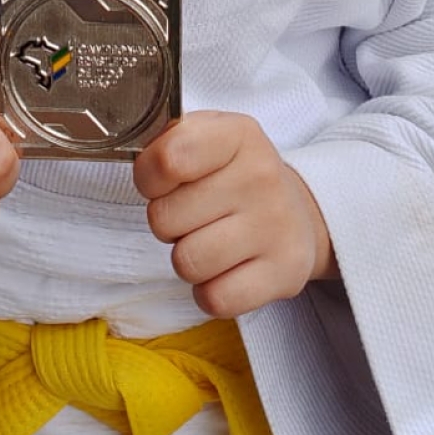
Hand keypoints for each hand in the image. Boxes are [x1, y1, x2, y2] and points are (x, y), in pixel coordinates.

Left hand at [134, 111, 334, 318]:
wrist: (297, 212)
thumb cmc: (234, 174)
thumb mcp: (206, 137)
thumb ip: (167, 142)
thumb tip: (136, 161)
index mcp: (238, 134)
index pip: (167, 160)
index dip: (149, 179)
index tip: (163, 182)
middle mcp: (262, 176)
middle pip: (165, 218)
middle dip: (168, 223)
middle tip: (194, 215)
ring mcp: (276, 227)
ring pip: (186, 263)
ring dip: (187, 258)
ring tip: (210, 240)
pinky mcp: (284, 274)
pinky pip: (214, 299)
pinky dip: (210, 292)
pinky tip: (226, 270)